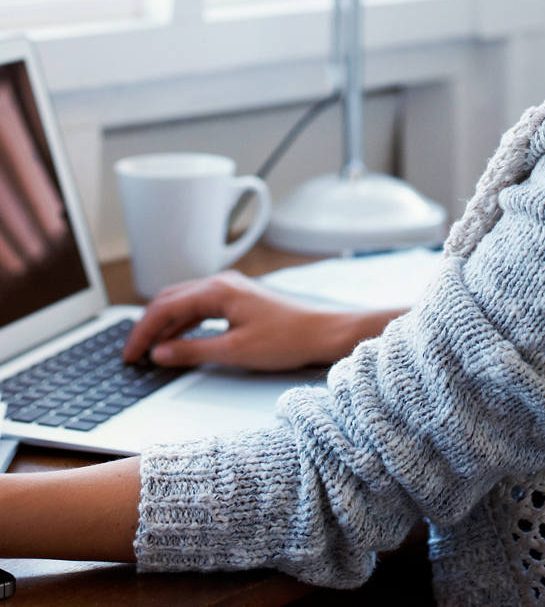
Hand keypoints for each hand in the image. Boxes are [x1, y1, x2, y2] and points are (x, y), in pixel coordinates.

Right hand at [122, 269, 338, 370]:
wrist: (321, 332)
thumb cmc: (285, 340)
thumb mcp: (234, 351)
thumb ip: (192, 351)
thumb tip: (159, 353)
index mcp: (217, 290)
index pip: (165, 307)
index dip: (142, 331)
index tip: (129, 355)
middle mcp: (221, 283)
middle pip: (170, 300)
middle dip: (148, 326)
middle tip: (132, 353)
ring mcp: (230, 289)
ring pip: (184, 303)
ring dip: (164, 325)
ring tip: (148, 350)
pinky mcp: (237, 299)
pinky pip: (200, 308)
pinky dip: (182, 324)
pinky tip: (175, 341)